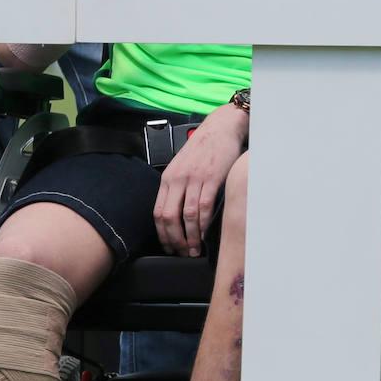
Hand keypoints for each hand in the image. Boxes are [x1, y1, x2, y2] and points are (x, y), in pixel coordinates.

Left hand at [153, 104, 247, 256]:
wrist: (221, 127)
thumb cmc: (203, 147)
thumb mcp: (182, 165)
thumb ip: (177, 186)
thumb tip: (176, 214)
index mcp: (168, 177)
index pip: (159, 213)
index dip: (162, 234)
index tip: (170, 247)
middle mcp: (178, 179)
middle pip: (169, 218)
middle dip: (175, 240)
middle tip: (183, 253)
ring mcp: (194, 179)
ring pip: (187, 216)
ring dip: (190, 237)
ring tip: (195, 249)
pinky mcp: (211, 178)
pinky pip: (204, 207)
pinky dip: (204, 224)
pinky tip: (206, 233)